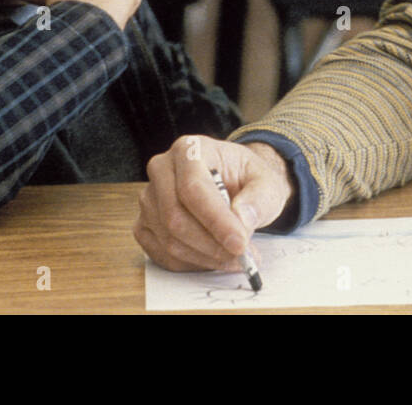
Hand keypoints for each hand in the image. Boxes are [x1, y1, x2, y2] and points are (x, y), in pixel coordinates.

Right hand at [134, 135, 293, 271]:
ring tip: (236, 257)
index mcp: (190, 149)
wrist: (233, 183)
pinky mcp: (144, 224)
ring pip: (169, 240)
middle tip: (243, 256)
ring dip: (205, 256)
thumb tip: (242, 219)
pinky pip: (161, 254)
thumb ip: (260, 198)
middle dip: (212, 244)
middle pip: (175, 216)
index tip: (239, 243)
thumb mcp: (267, 181)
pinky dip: (191, 263)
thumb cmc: (246, 179)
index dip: (216, 220)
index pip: (193, 187)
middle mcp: (162, 169)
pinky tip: (214, 258)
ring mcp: (149, 198)